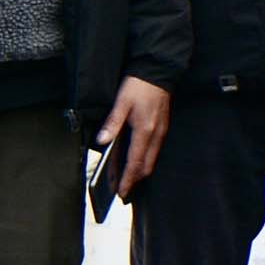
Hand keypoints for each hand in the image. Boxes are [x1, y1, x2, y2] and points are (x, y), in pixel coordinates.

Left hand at [97, 77, 171, 191]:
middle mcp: (155, 135)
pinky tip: (135, 159)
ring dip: (139, 171)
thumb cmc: (139, 86)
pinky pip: (154, 151)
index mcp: (144, 131)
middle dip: (134, 180)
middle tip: (122, 189)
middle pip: (146, 166)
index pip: (135, 162)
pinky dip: (144, 160)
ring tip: (126, 177)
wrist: (158, 72)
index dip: (127, 179)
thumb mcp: (121, 102)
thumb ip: (113, 123)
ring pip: (151, 159)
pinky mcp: (161, 128)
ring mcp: (160, 132)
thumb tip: (102, 141)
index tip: (121, 192)